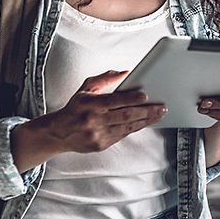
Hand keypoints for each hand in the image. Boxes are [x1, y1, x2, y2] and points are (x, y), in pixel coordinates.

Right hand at [43, 70, 166, 152]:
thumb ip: (105, 78)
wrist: (58, 133)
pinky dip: (135, 128)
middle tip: (161, 107)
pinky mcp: (101, 145)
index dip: (131, 98)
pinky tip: (145, 122)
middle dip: (146, 111)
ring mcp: (97, 134)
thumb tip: (125, 73)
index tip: (146, 96)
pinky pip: (122, 136)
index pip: (114, 100)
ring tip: (158, 114)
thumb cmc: (75, 108)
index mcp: (90, 104)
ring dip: (146, 121)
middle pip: (125, 115)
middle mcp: (93, 120)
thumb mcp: (86, 88)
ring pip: (127, 127)